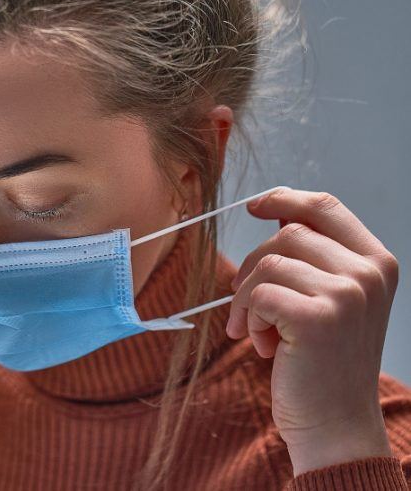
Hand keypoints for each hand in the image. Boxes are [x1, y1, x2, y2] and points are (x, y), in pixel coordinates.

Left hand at [226, 187, 398, 474]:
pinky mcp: (318, 318)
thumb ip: (313, 258)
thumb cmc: (322, 361)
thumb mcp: (330, 300)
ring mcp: (347, 293)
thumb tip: (273, 212)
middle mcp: (369, 272)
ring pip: (266, 264)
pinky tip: (262, 347)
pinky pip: (257, 295)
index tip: (256, 206)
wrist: (335, 424)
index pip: (325, 206)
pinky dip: (247, 319)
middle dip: (254, 267)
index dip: (285, 199)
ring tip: (260, 332)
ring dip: (247, 300)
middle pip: (286, 233)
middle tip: (249, 305)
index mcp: (376, 262)